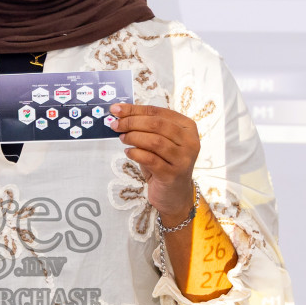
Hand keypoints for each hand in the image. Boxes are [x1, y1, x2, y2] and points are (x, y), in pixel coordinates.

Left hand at [110, 102, 199, 224]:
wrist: (174, 195)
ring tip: (122, 138)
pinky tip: (128, 152)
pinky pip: (150, 159)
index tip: (116, 109)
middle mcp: (190, 142)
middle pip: (156, 124)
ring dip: (133, 137)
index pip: (158, 112)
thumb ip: (146, 127)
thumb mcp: (158, 142)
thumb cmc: (164, 163)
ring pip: (154, 141)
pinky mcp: (173, 174)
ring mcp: (183, 159)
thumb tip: (120, 113)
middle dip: (132, 122)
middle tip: (115, 124)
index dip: (135, 109)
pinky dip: (136, 153)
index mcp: (187, 127)